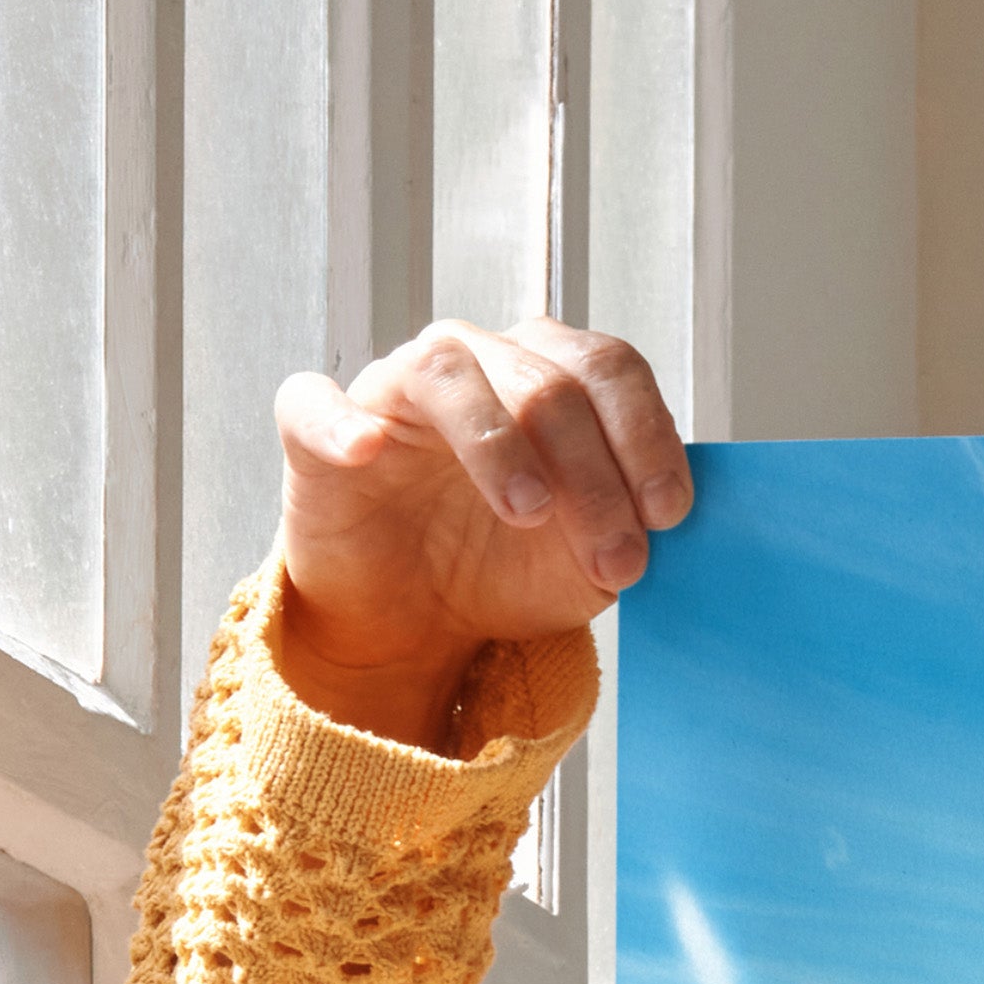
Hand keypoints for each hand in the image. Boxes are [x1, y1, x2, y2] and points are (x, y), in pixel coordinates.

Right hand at [269, 320, 690, 749]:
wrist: (416, 620)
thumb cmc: (504, 569)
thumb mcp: (588, 562)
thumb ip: (629, 529)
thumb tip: (662, 518)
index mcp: (550, 378)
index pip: (609, 370)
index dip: (646, 435)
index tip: (668, 514)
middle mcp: (477, 363)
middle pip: (546, 381)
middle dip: (594, 475)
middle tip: (615, 558)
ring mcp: (395, 389)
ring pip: (448, 372)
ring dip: (498, 443)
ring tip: (529, 512)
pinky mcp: (318, 430)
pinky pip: (315, 402)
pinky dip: (340, 422)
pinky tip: (367, 451)